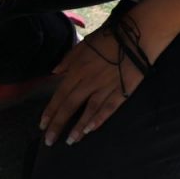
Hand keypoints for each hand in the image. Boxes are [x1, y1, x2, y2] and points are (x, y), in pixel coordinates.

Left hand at [40, 25, 145, 146]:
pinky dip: (99, 120)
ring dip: (78, 127)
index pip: (60, 94)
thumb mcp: (83, 45)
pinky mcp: (122, 92)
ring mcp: (106, 88)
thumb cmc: (108, 37)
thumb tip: (55, 72)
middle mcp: (89, 82)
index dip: (51, 111)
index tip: (42, 125)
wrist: (136, 37)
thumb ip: (68, 60)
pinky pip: (108, 109)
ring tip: (69, 141)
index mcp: (78, 70)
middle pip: (70, 106)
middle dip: (58, 124)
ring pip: (88, 111)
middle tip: (49, 140)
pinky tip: (91, 130)